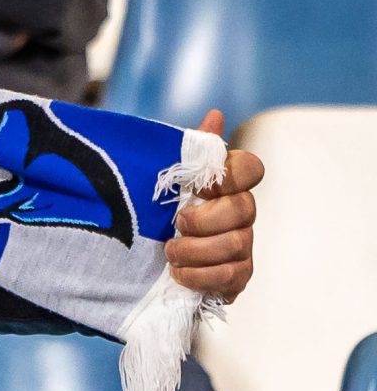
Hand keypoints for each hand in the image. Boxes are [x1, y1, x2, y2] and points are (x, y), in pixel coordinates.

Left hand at [165, 109, 263, 302]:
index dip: (229, 176)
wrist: (141, 262)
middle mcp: (240, 212)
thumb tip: (215, 115)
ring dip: (195, 250)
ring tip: (170, 252)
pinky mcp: (237, 275)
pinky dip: (200, 275)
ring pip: (235, 244)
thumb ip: (189, 151)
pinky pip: (231, 275)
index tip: (200, 187)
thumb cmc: (155, 215)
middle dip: (203, 220)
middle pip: (243, 209)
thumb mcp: (162, 181)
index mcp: (224, 184)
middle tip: (176, 225)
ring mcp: (242, 244)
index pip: (251, 168)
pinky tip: (178, 272)